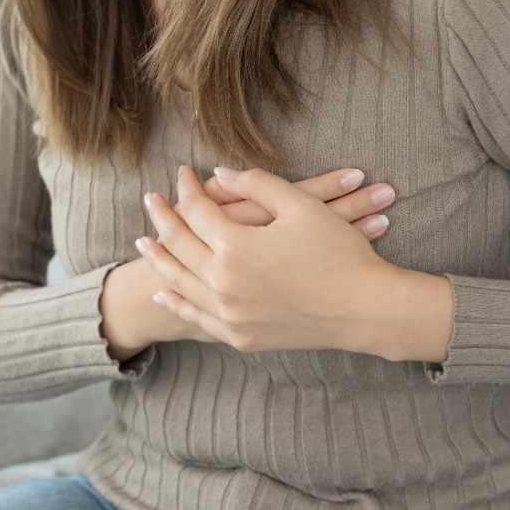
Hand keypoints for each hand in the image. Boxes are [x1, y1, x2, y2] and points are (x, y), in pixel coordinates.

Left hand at [136, 165, 397, 354]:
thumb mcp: (300, 204)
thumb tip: (217, 175)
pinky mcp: (241, 337)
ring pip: (180, 283)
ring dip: (159, 259)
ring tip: (143, 242)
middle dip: (162, 218)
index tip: (182, 172)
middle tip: (150, 199)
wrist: (367, 309)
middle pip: (179, 244)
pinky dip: (177, 303)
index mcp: (236, 247)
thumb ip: (255, 183)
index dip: (187, 187)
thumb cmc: (339, 251)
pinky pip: (198, 318)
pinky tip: (164, 292)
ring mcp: (230, 314)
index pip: (197, 210)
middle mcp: (224, 283)